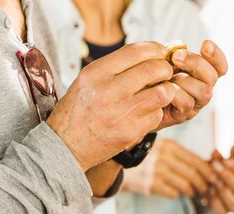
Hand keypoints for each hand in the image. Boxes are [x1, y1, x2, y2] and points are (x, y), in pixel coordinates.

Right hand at [47, 42, 177, 171]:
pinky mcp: (131, 132)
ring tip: (160, 91)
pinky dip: (156, 111)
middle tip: (165, 72)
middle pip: (153, 70)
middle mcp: (108, 91)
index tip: (161, 52)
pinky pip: (156, 115)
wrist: (67, 145)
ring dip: (166, 90)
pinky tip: (146, 111)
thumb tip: (148, 54)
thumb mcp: (87, 80)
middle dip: (165, 68)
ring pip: (162, 93)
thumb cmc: (78, 110)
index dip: (155, 49)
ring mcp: (121, 113)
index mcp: (95, 74)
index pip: (135, 51)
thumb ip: (114, 66)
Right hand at [122, 139, 215, 198]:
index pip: (197, 161)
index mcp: (171, 146)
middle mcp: (165, 156)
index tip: (214, 179)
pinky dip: (178, 195)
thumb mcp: (165, 150)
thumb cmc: (149, 159)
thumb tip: (210, 166)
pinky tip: (177, 193)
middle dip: (203, 185)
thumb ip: (184, 156)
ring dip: (192, 191)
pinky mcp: (151, 184)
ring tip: (192, 193)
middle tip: (206, 190)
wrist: (122, 166)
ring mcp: (157, 170)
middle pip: (193, 174)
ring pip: (185, 185)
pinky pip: (173, 193)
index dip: (208, 172)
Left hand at [157, 40, 227, 129]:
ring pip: (204, 91)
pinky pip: (187, 103)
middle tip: (176, 57)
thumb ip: (174, 55)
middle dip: (196, 63)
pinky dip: (174, 94)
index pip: (219, 66)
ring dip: (184, 80)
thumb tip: (177, 48)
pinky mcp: (183, 115)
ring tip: (166, 77)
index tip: (206, 43)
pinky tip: (162, 89)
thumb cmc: (154, 79)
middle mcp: (203, 89)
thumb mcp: (165, 63)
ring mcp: (195, 104)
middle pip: (213, 77)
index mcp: (202, 75)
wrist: (138, 102)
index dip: (217, 55)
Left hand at [207, 156, 233, 213]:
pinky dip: (214, 200)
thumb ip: (220, 157)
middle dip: (228, 178)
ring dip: (222, 190)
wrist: (208, 184)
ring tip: (212, 177)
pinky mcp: (224, 213)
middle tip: (216, 166)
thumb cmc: (219, 171)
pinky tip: (209, 189)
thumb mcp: (220, 162)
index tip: (226, 160)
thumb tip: (216, 152)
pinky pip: (221, 211)